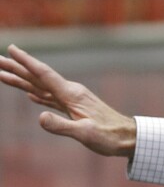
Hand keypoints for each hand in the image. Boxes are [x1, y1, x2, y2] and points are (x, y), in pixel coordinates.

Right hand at [0, 44, 135, 157]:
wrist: (129, 137)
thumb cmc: (109, 136)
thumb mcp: (84, 133)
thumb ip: (62, 126)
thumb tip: (39, 116)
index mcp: (71, 95)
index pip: (44, 75)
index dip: (26, 62)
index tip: (11, 49)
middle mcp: (70, 93)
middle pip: (38, 78)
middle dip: (17, 68)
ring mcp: (72, 100)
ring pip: (42, 88)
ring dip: (23, 81)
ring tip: (3, 74)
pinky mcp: (74, 109)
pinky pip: (50, 99)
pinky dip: (37, 95)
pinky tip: (30, 95)